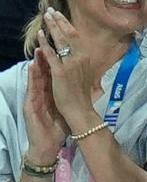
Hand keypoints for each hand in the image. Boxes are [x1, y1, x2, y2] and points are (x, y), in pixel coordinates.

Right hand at [23, 49, 68, 163]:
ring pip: (36, 76)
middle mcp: (41, 93)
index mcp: (50, 92)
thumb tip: (80, 83)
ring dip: (37, 61)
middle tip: (48, 39)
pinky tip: (33, 66)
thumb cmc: (56, 125)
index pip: (53, 72)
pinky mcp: (30, 105)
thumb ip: (67, 95)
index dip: (56, 58)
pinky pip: (32, 88)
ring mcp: (35, 98)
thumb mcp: (64, 107)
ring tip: (39, 46)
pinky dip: (33, 76)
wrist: (47, 143)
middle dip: (45, 54)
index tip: (62, 45)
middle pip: (44, 71)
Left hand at [35, 9, 97, 126]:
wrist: (80, 109)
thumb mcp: (85, 75)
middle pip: (69, 35)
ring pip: (61, 41)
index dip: (67, 25)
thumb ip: (80, 63)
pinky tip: (40, 36)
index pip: (76, 37)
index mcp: (86, 58)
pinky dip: (45, 44)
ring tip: (46, 17)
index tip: (60, 16)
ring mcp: (71, 64)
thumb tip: (77, 53)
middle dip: (59, 21)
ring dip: (53, 27)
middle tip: (51, 11)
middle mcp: (80, 58)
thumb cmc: (82, 95)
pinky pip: (51, 55)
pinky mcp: (61, 72)